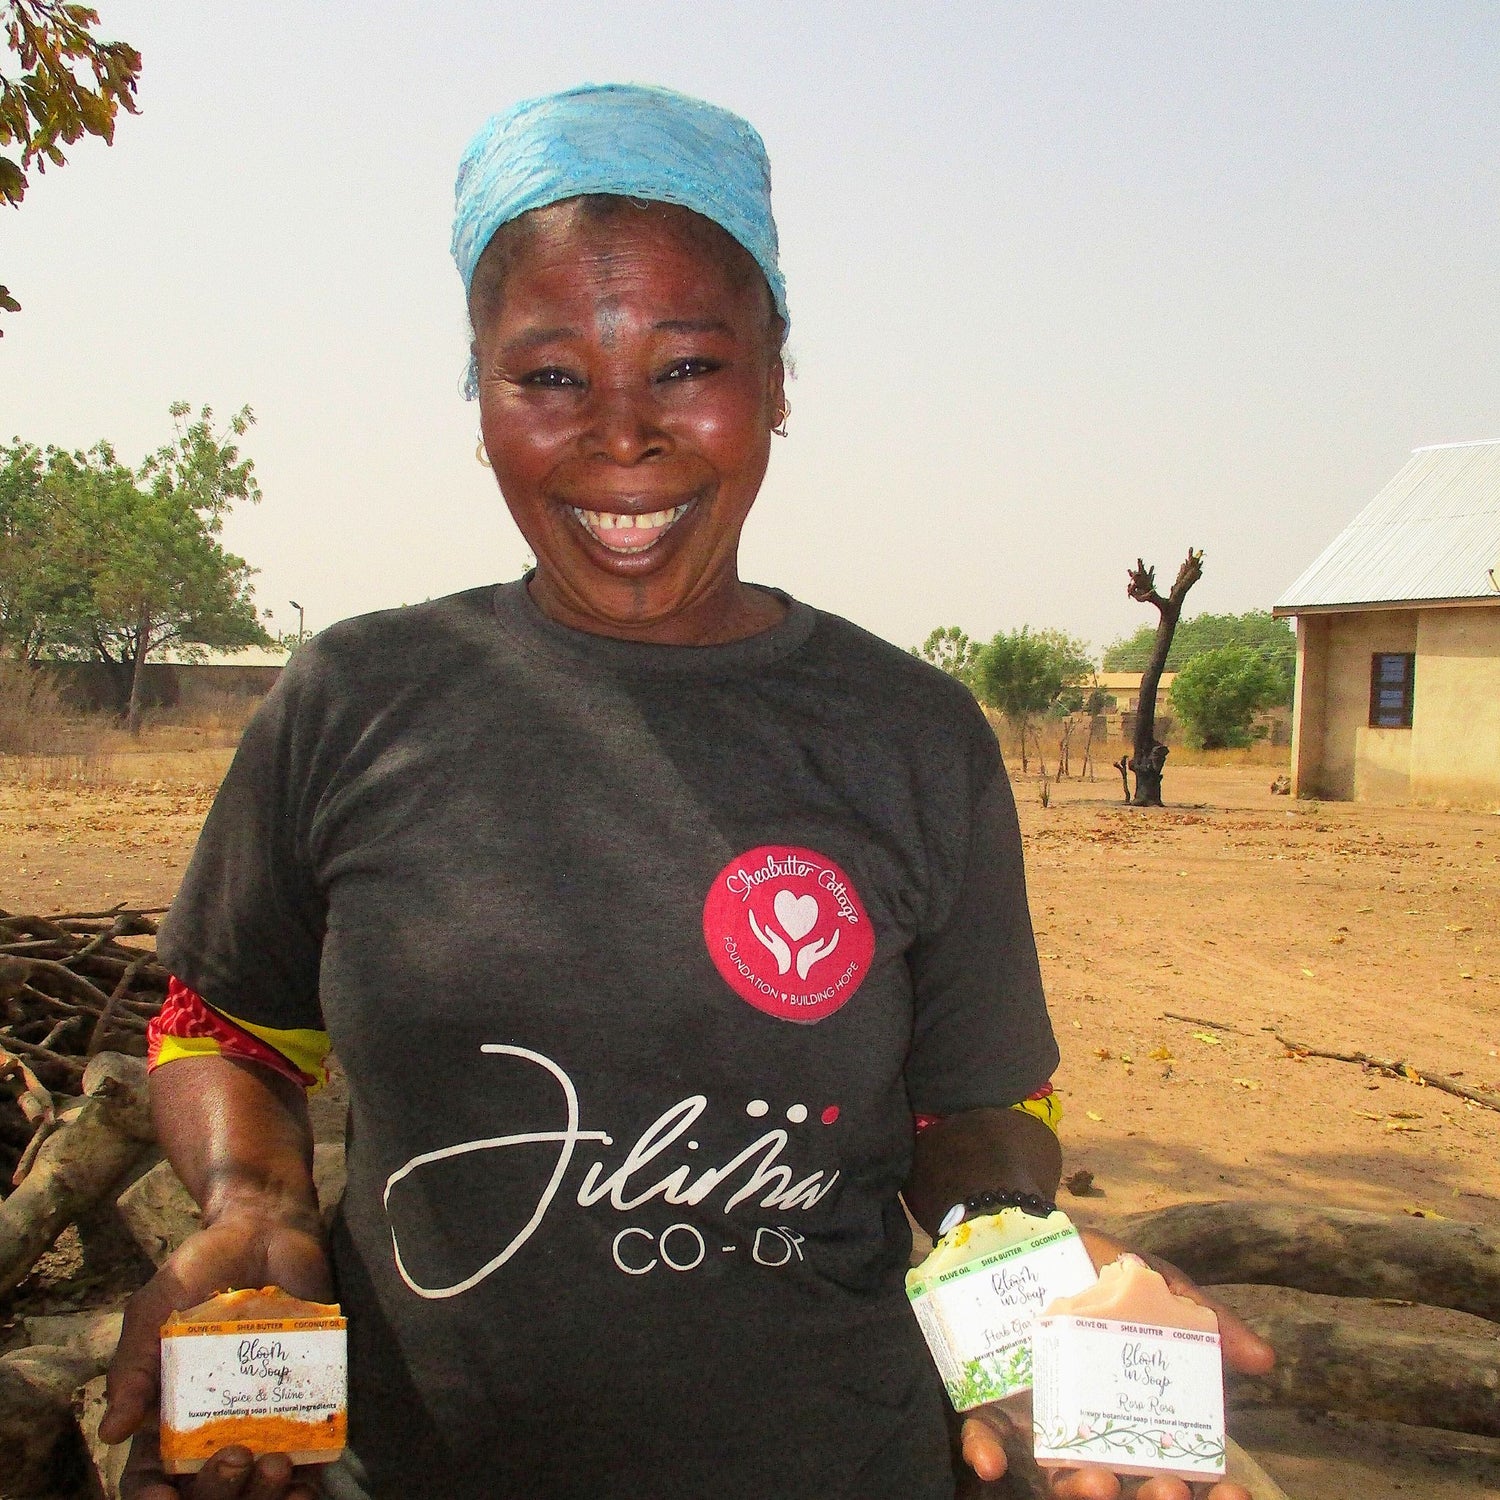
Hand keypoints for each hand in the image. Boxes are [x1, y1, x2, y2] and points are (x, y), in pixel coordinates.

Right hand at [100, 1210, 332, 1496]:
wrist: (266, 1228)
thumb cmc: (200, 1270)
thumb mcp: (154, 1310)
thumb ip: (133, 1365)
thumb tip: (112, 1433)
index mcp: (169, 1413)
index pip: (151, 1478)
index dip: (153, 1499)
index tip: (164, 1498)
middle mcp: (215, 1423)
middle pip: (209, 1491)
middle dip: (218, 1494)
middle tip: (233, 1460)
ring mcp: (262, 1411)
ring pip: (258, 1483)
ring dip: (265, 1493)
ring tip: (274, 1467)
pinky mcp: (307, 1391)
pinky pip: (310, 1451)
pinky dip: (309, 1475)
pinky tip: (309, 1478)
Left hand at [958, 1229, 1275, 1498]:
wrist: (1025, 1228)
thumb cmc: (1097, 1264)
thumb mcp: (1157, 1282)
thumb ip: (1205, 1319)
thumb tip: (1266, 1359)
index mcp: (1134, 1410)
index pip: (1173, 1466)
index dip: (1207, 1491)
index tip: (1232, 1493)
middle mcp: (1088, 1425)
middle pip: (1122, 1483)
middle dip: (1149, 1496)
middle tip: (1167, 1489)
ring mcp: (1037, 1418)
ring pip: (1056, 1479)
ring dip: (1077, 1492)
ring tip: (1100, 1485)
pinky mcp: (989, 1398)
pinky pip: (984, 1437)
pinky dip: (985, 1452)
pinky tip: (991, 1462)